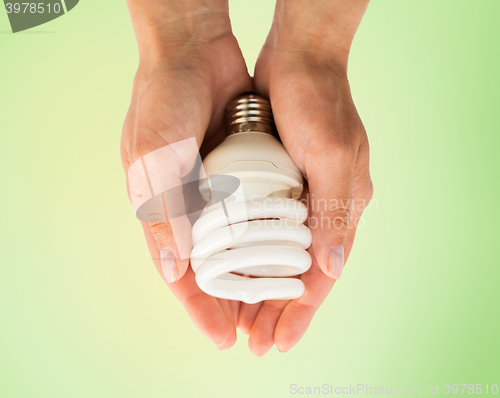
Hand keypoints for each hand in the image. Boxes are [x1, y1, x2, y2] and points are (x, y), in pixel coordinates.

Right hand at [121, 0, 251, 347]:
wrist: (192, 48)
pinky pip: (254, 213)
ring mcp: (215, 188)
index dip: (199, 306)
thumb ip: (162, 211)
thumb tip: (174, 269)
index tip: (222, 337)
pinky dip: (266, 237)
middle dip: (229, 299)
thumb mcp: (154, 154)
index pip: (181, 270)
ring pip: (234, 245)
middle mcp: (188, 204)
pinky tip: (284, 254)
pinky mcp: (238, 170)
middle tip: (252, 330)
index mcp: (160, 207)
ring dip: (250, 273)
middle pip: (211, 265)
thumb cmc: (162, 98)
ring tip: (272, 303)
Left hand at [240, 0, 372, 353]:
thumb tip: (330, 268)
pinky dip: (253, 257)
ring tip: (244, 318)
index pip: (319, 276)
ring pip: (281, 259)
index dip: (299, 313)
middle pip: (300, 275)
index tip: (277, 343)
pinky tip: (237, 270)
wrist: (300, 58)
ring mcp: (301, 197)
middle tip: (255, 341)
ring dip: (264, 289)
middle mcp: (323, 208)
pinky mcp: (281, 183)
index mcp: (342, 207)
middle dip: (278, 310)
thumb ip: (333, 210)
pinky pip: (266, 232)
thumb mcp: (331, 153)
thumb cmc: (319, 101)